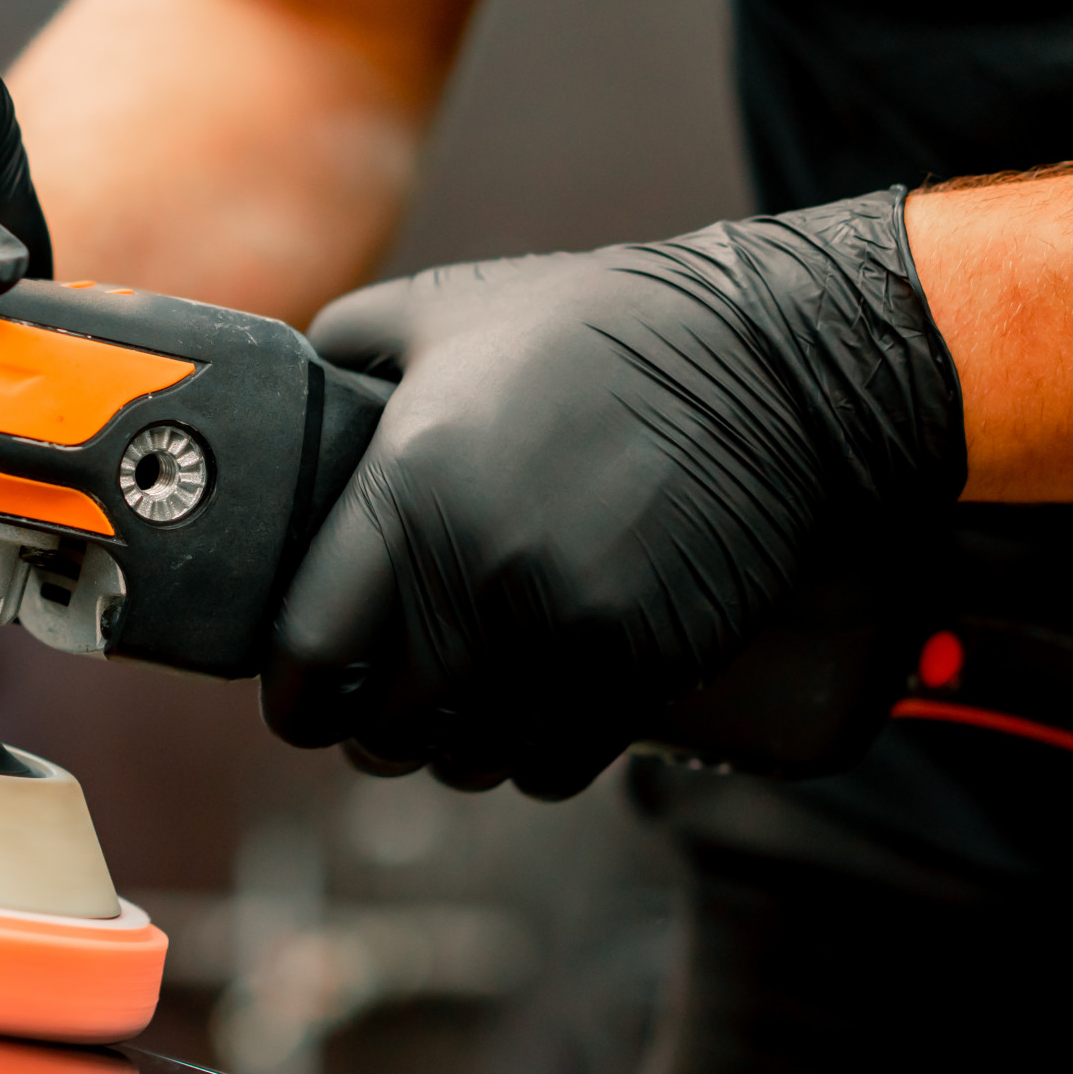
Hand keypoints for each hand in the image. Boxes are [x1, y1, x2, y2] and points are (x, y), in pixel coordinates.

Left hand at [260, 190, 965, 798]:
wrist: (777, 365)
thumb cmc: (605, 327)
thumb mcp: (452, 307)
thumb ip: (351, 345)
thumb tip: (295, 388)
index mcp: (409, 491)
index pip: (308, 655)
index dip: (296, 694)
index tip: (306, 694)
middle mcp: (477, 572)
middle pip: (384, 726)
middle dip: (376, 726)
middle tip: (390, 702)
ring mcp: (563, 629)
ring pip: (468, 758)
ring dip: (457, 748)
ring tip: (465, 709)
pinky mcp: (640, 667)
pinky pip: (553, 766)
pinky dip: (535, 759)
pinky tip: (536, 721)